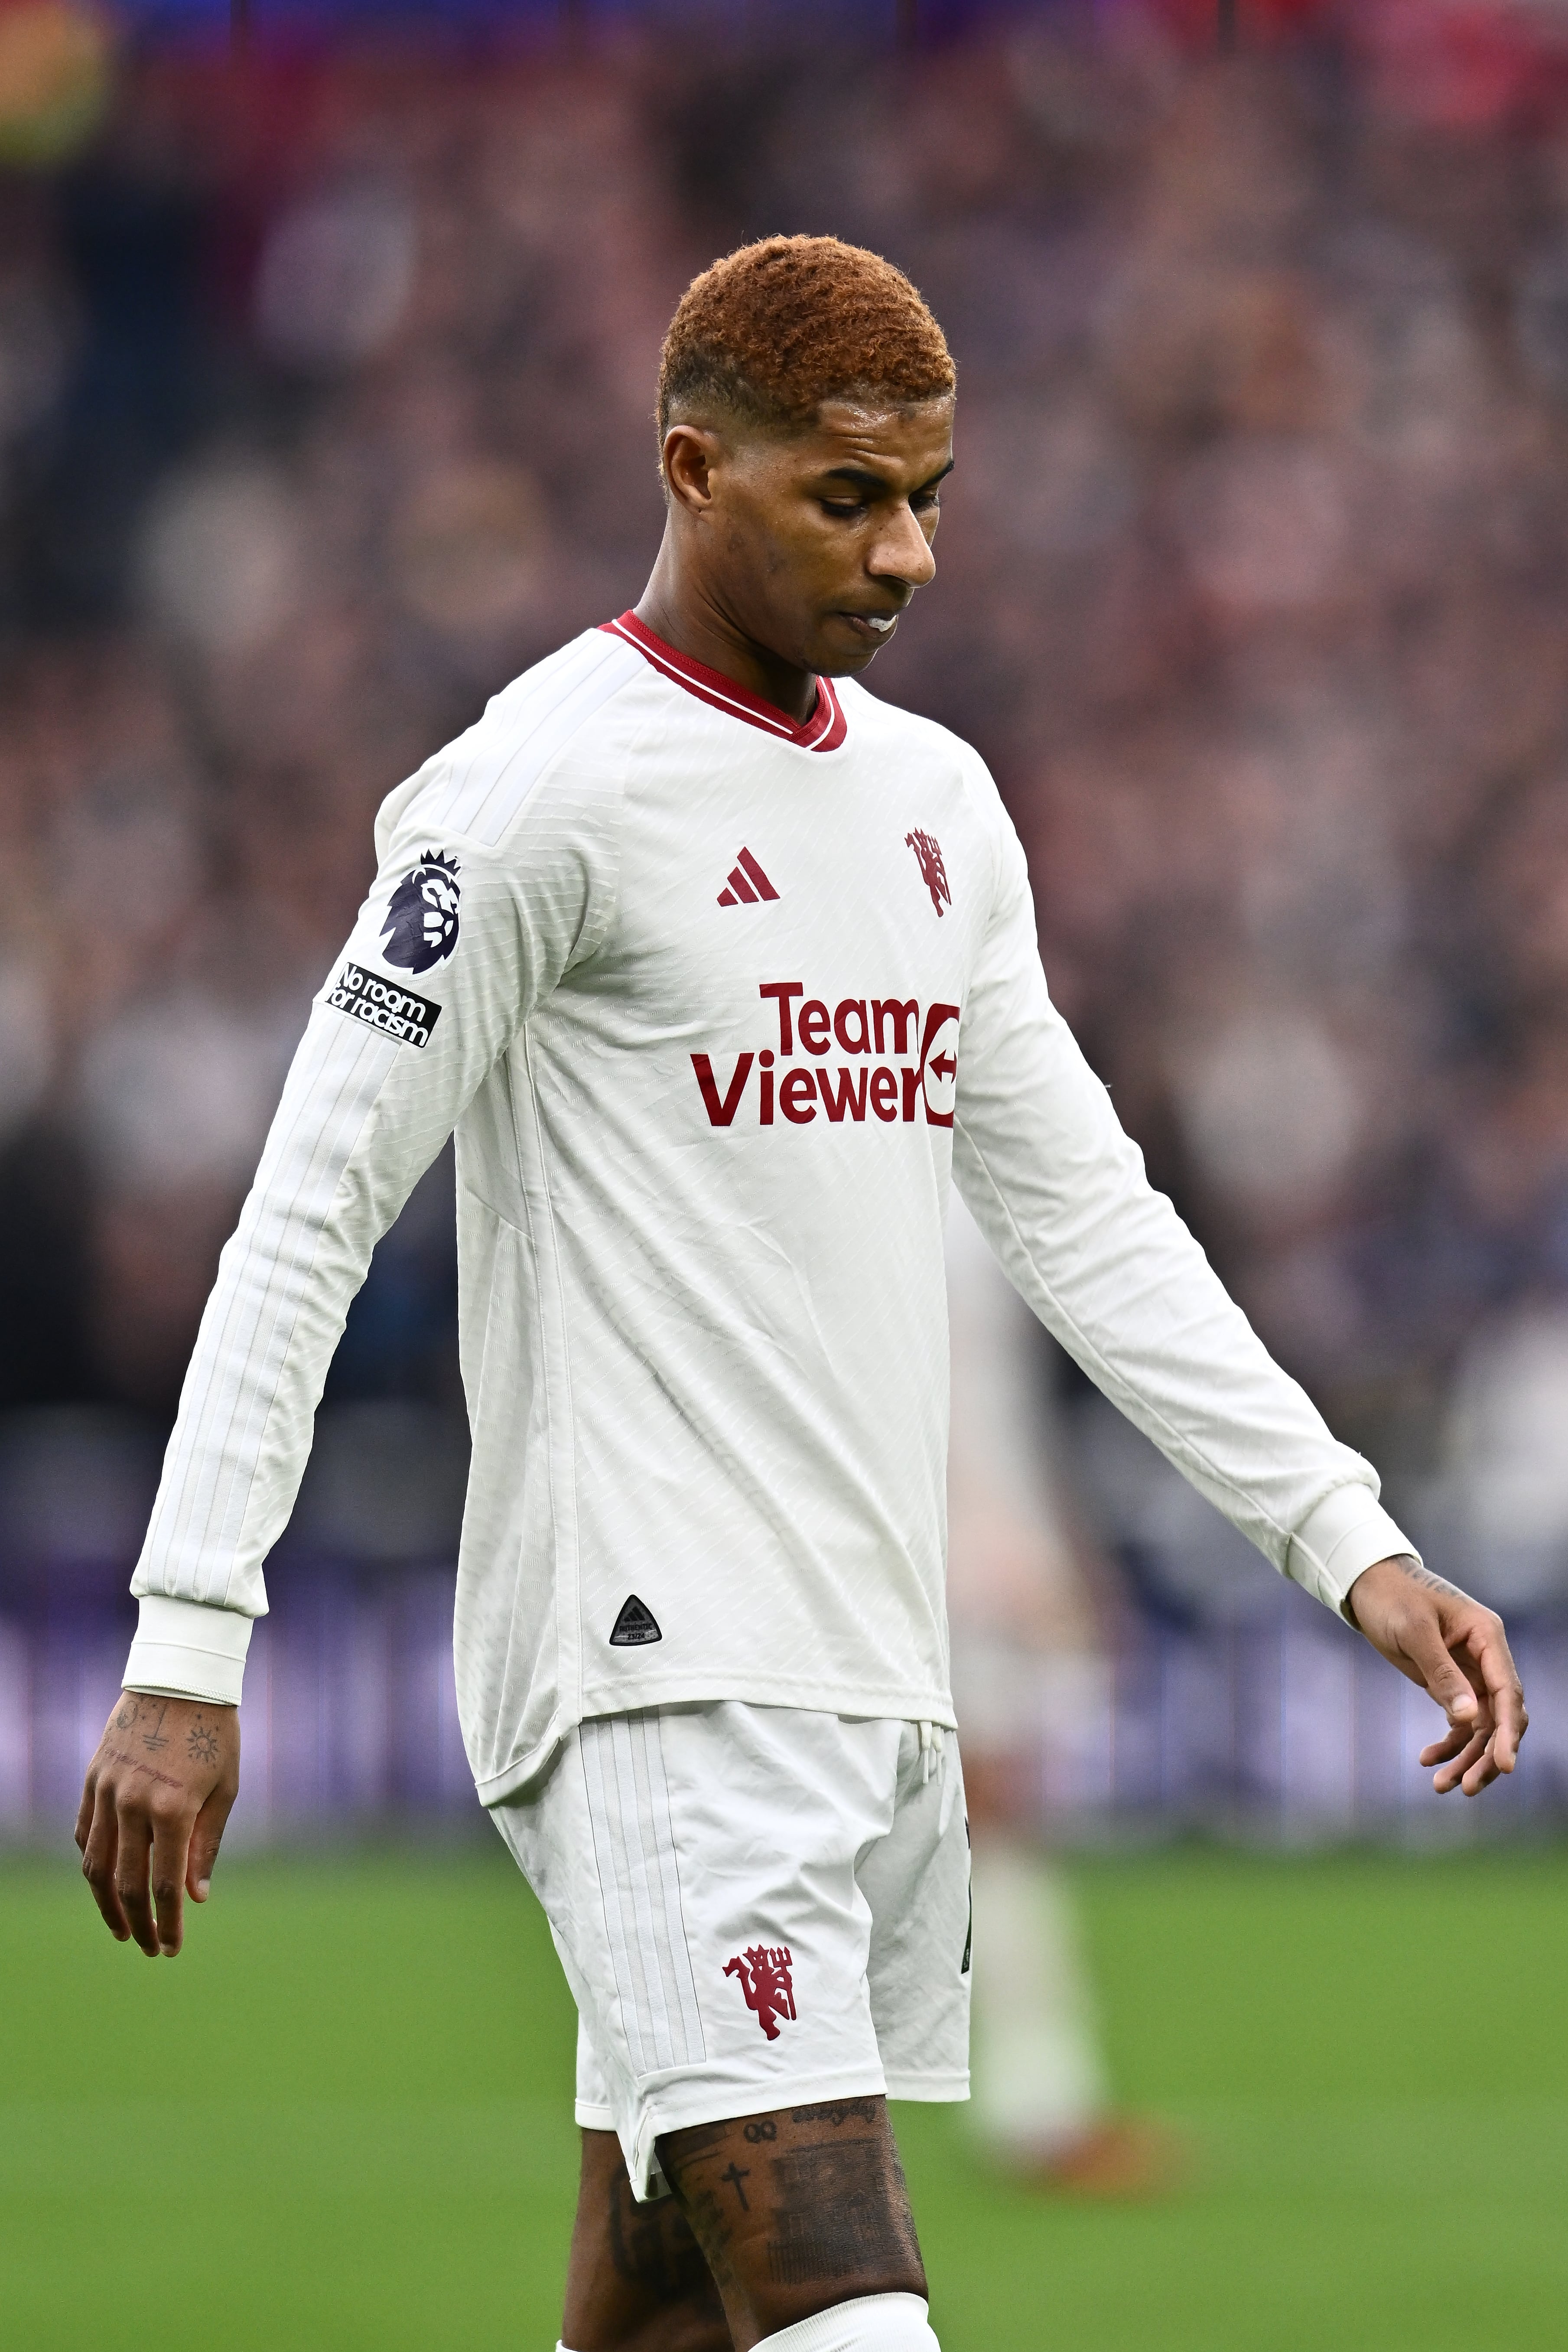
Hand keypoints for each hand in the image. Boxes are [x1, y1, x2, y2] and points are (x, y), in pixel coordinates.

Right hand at [75, 1694, 239, 1955]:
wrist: (180, 1679)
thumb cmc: (214, 1733)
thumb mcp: (225, 1788)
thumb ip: (207, 1844)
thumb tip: (195, 1897)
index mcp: (174, 1808)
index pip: (165, 1885)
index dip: (167, 1923)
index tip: (172, 1948)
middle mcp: (133, 1803)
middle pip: (127, 1884)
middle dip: (138, 1924)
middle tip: (149, 1949)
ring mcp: (107, 1790)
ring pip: (95, 1864)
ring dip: (107, 1904)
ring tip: (122, 1928)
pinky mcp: (92, 1779)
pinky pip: (85, 1832)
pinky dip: (93, 1861)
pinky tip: (106, 1880)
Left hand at [1344, 1556, 1526, 1796]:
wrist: (1368, 1584)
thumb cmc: (1392, 1598)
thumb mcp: (1414, 1632)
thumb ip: (1442, 1674)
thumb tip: (1471, 1718)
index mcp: (1487, 1637)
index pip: (1508, 1692)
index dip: (1509, 1732)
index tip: (1504, 1767)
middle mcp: (1486, 1657)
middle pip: (1501, 1716)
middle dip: (1488, 1754)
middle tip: (1468, 1788)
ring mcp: (1470, 1672)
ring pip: (1481, 1726)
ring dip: (1467, 1757)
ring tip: (1442, 1786)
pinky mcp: (1450, 1683)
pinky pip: (1460, 1722)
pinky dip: (1449, 1744)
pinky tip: (1427, 1759)